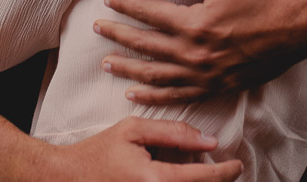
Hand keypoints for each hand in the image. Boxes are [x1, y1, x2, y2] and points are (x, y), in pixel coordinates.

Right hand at [60, 117, 241, 181]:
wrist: (68, 179)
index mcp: (154, 180)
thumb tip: (209, 140)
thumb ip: (172, 133)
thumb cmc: (99, 152)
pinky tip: (168, 172)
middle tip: (203, 159)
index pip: (203, 178)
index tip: (237, 164)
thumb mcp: (133, 130)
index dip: (226, 171)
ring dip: (194, 181)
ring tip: (178, 163)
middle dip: (210, 177)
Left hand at [94, 0, 306, 104]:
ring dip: (128, 69)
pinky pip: (178, 95)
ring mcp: (208, 74)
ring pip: (157, 76)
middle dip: (119, 37)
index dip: (127, 7)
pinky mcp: (218, 86)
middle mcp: (198, 53)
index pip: (150, 15)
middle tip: (98, 29)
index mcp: (197, 23)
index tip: (109, 1)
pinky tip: (135, 93)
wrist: (299, 22)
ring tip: (106, 62)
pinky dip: (154, 96)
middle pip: (147, 47)